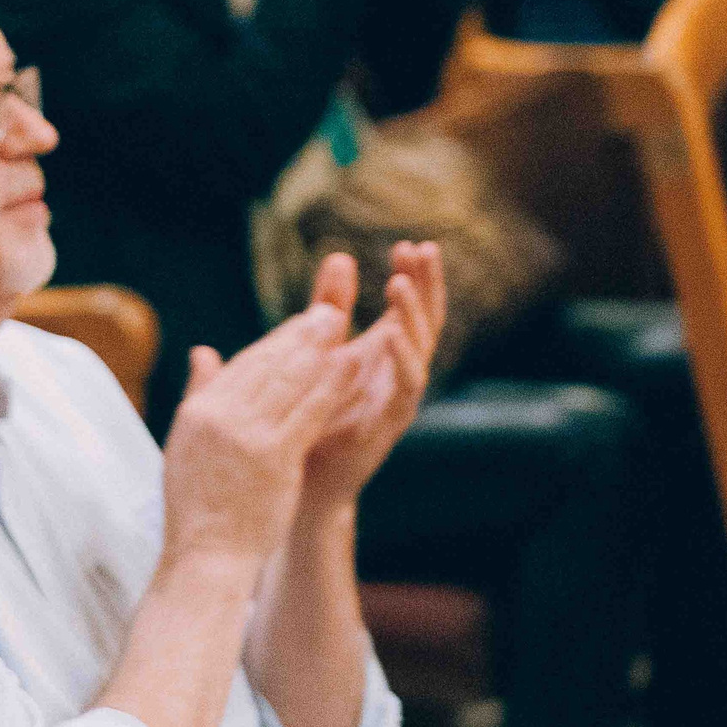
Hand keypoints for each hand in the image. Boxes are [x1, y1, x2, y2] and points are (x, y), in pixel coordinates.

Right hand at [162, 299, 367, 574]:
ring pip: (291, 378)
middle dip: (301, 333)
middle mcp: (218, 417)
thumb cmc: (199, 507)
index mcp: (196, 413)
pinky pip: (310, 408)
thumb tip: (203, 353)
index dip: (276, 341)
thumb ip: (199, 395)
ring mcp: (246, 434)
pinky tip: (354, 361)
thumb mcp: (185, 446)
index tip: (301, 325)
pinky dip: (333, 381)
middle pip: (267, 363)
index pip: (242, 365)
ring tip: (343, 324)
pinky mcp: (275, 455)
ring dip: (320, 346)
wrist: (205, 555)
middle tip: (330, 311)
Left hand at [298, 244, 443, 511]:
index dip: (413, 276)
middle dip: (425, 284)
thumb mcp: (319, 353)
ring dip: (411, 314)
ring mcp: (396, 397)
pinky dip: (401, 359)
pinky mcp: (389, 423)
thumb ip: (329, 308)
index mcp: (381, 354)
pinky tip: (391, 335)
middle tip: (423, 248)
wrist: (301, 484)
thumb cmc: (310, 420)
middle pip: (423, 319)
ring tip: (399, 281)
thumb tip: (338, 256)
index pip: (407, 307)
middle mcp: (395, 372)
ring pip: (418, 348)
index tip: (409, 242)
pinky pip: (405, 387)